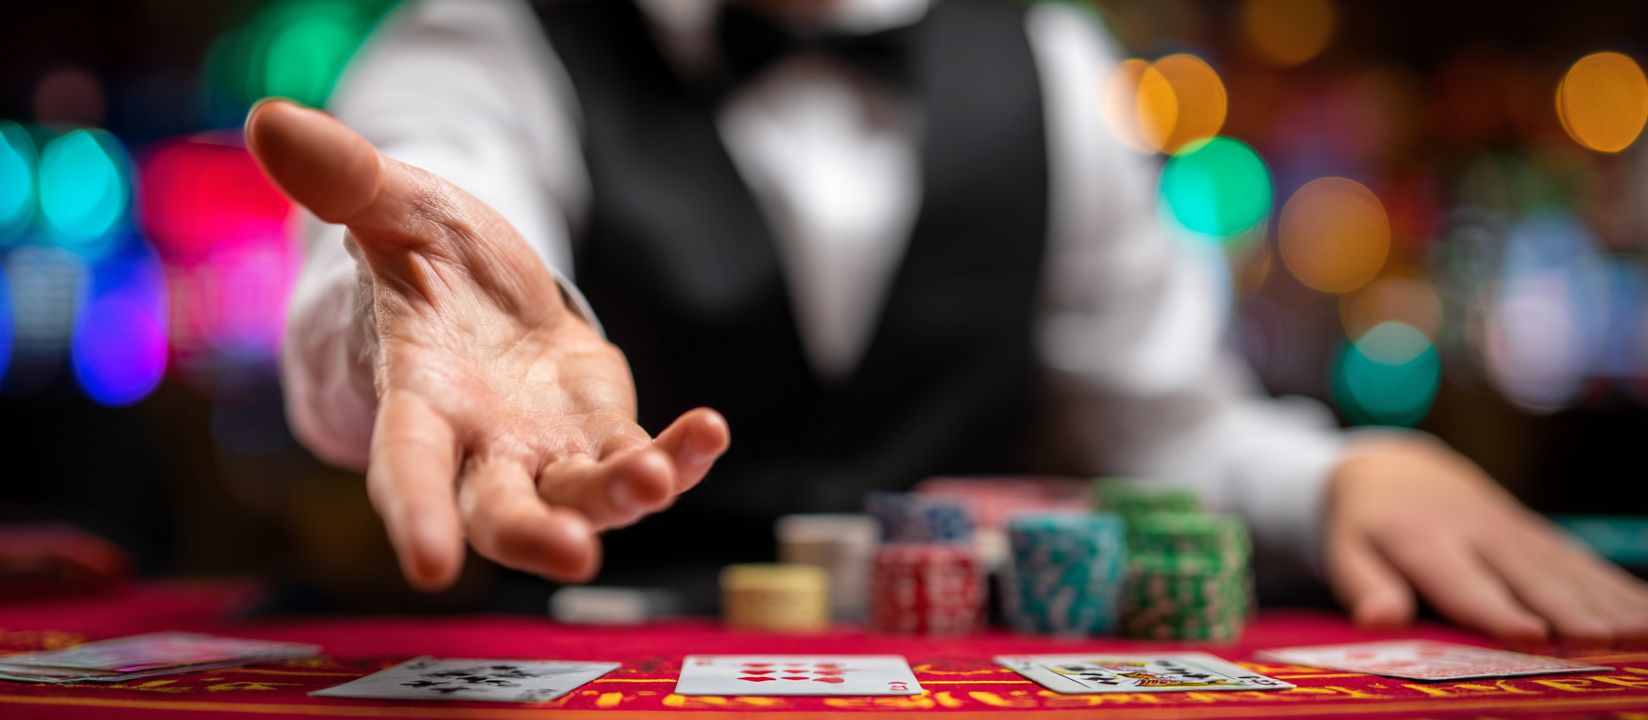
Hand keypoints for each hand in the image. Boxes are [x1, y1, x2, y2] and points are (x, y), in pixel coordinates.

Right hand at [246, 100, 730, 589]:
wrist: (484, 296)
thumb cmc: (429, 263)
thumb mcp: (397, 211)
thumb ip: (347, 183)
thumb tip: (271, 122)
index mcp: (420, 400)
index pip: (409, 466)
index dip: (414, 514)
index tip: (427, 569)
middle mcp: (483, 448)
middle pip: (502, 514)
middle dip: (534, 537)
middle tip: (573, 557)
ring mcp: (549, 452)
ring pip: (584, 498)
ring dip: (620, 495)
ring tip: (658, 475)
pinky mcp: (604, 437)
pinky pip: (646, 459)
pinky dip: (681, 455)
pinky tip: (710, 431)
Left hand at [1325, 436, 1647, 644]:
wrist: (1395, 467)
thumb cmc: (1367, 524)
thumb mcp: (1348, 550)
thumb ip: (1365, 584)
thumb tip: (1377, 618)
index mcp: (1424, 539)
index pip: (1462, 580)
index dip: (1496, 609)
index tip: (1531, 634)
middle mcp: (1478, 532)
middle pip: (1527, 576)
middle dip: (1568, 609)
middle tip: (1604, 639)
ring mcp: (1514, 531)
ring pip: (1564, 569)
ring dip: (1607, 601)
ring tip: (1640, 633)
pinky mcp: (1536, 535)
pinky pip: (1580, 562)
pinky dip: (1616, 587)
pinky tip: (1646, 615)